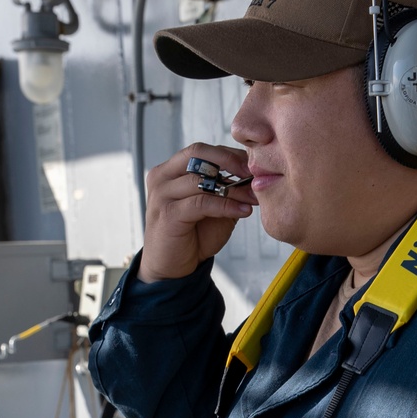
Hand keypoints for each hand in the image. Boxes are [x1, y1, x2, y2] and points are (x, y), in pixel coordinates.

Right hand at [140, 141, 257, 281]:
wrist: (173, 268)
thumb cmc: (193, 236)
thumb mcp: (214, 207)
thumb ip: (226, 189)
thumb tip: (255, 174)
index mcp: (170, 169)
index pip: (202, 150)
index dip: (229, 154)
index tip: (254, 163)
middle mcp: (162, 176)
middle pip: (198, 153)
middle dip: (230, 161)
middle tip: (254, 173)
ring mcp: (162, 194)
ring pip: (202, 180)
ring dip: (233, 188)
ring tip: (254, 197)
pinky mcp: (168, 214)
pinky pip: (202, 203)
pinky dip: (226, 206)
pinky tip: (243, 211)